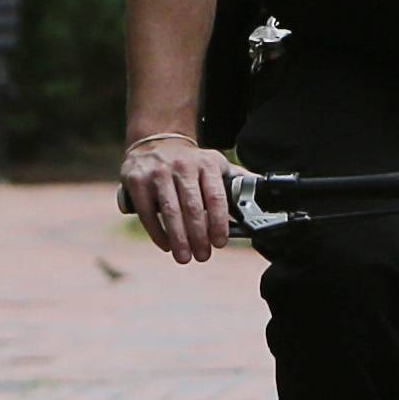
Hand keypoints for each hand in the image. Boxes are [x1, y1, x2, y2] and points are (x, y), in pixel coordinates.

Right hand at [120, 131, 227, 261]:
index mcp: (207, 164)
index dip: (218, 222)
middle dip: (199, 236)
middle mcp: (183, 167)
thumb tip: (261, 189)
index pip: (215, 197)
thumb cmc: (190, 162)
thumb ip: (235, 179)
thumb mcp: (214, 163)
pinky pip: (147, 212)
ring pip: (170, 212)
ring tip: (184, 257)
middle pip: (193, 208)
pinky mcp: (137, 181)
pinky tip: (166, 245)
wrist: (155, 142)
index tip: (220, 242)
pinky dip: (157, 232)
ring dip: (179, 238)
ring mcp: (158, 173)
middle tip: (203, 255)